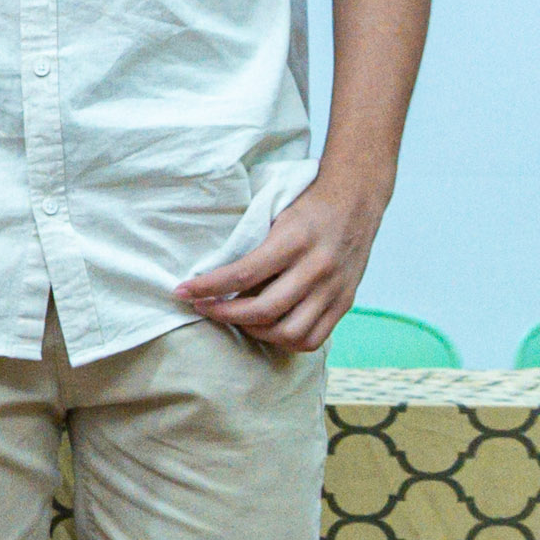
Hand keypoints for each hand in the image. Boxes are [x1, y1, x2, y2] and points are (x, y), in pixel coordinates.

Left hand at [179, 167, 389, 354]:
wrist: (356, 200)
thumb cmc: (308, 207)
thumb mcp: (276, 218)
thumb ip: (254, 251)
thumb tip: (217, 285)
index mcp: (294, 241)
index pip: (242, 275)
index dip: (207, 288)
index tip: (182, 292)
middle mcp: (317, 268)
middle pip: (263, 310)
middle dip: (224, 314)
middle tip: (204, 307)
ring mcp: (334, 289)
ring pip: (288, 332)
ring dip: (255, 332)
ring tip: (237, 319)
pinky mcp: (345, 302)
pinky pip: (312, 339)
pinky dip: (284, 340)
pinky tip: (267, 327)